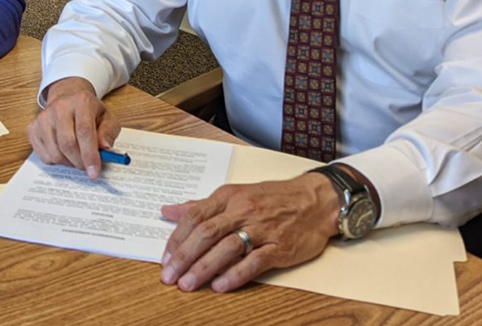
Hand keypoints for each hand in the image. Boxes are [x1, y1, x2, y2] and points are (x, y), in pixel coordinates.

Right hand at [27, 78, 121, 178]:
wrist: (67, 100)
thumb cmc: (89, 112)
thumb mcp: (107, 118)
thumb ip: (109, 132)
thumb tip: (104, 148)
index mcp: (81, 101)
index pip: (84, 131)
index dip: (90, 155)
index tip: (94, 172)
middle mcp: (59, 106)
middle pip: (67, 144)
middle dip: (79, 162)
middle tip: (87, 167)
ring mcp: (43, 117)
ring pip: (55, 153)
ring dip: (69, 163)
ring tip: (77, 156)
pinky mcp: (32, 128)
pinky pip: (44, 156)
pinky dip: (56, 161)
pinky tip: (64, 152)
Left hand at [159, 173, 338, 292]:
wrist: (316, 200)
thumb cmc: (274, 198)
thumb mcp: (235, 194)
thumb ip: (201, 206)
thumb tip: (168, 211)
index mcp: (229, 197)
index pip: (195, 217)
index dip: (177, 239)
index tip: (165, 259)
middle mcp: (243, 211)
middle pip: (206, 233)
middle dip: (184, 257)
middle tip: (169, 277)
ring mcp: (262, 229)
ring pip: (226, 248)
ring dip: (204, 268)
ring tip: (188, 284)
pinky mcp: (280, 247)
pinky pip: (254, 262)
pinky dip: (235, 275)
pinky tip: (220, 286)